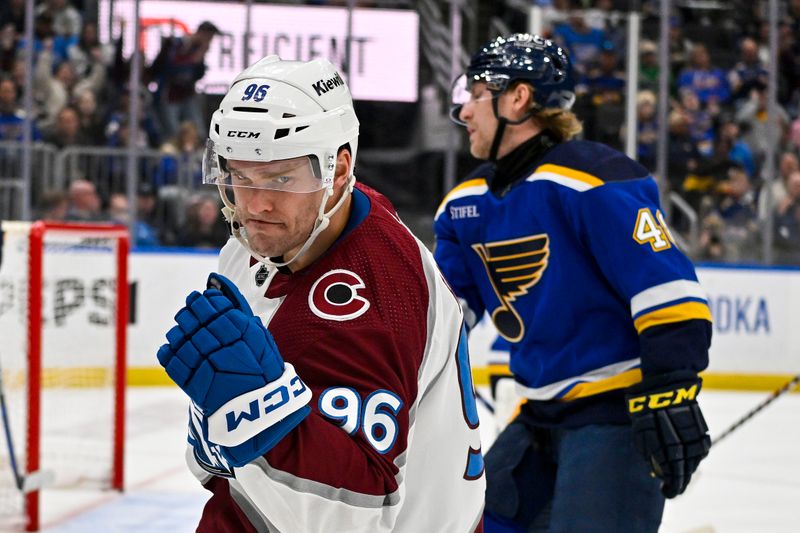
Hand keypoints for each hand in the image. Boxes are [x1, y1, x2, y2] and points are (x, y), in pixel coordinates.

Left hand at [157, 272, 283, 412]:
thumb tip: (216, 279)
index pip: (213, 305)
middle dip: (189, 313)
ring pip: (179, 336)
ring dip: (178, 332)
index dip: (203, 300)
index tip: (201, 299)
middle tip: (190, 314)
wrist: (258, 411)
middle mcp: (224, 346)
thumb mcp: (259, 336)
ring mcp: (206, 365)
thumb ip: (237, 307)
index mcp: (243, 331)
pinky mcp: (191, 383)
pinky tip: (178, 350)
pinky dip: (170, 351)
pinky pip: (170, 358)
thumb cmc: (260, 370)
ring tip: (185, 334)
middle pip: (193, 318)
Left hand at [625, 371, 710, 497]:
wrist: (664, 383)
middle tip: (674, 490)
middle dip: (680, 483)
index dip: (671, 486)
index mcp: (662, 444)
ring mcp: (693, 435)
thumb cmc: (645, 408)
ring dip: (688, 471)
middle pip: (684, 470)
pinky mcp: (701, 428)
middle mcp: (680, 441)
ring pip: (694, 461)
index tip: (667, 492)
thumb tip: (656, 472)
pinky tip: (690, 462)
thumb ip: (648, 452)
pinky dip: (695, 457)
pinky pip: (701, 449)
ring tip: (681, 478)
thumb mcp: (640, 432)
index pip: (671, 473)